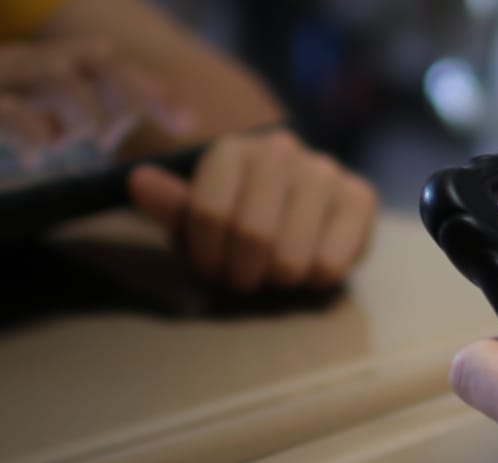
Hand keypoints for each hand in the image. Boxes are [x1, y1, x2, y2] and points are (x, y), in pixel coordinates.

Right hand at [0, 38, 195, 177]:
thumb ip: (38, 117)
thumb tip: (81, 132)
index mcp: (23, 65)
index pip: (100, 60)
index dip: (146, 86)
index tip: (184, 119)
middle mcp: (12, 65)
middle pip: (94, 57)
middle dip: (136, 89)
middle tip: (163, 127)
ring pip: (61, 74)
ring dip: (89, 112)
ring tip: (87, 146)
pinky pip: (13, 116)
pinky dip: (37, 139)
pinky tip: (36, 162)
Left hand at [124, 130, 376, 292]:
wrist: (292, 212)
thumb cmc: (235, 220)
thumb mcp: (194, 218)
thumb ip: (170, 205)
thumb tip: (137, 181)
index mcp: (232, 149)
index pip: (207, 213)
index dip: (205, 255)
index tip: (210, 264)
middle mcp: (281, 149)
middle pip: (252, 235)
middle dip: (242, 273)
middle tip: (244, 275)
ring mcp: (324, 170)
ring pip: (291, 256)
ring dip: (277, 279)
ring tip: (275, 268)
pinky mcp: (360, 196)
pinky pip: (330, 263)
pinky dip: (313, 279)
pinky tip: (309, 261)